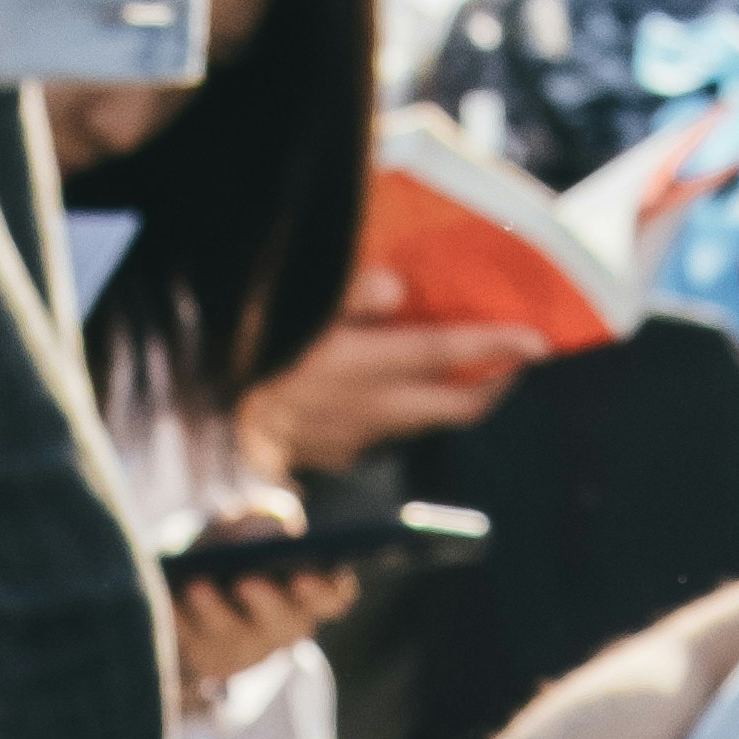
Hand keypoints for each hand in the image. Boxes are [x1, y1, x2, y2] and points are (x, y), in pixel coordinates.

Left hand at [170, 486, 359, 690]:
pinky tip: (166, 598)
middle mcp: (284, 625)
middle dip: (267, 603)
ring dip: (215, 611)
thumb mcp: (244, 520)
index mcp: (308, 589)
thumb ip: (261, 517)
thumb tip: (271, 531)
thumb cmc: (229, 543)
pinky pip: (192, 645)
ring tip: (195, 585)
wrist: (184, 575)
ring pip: (235, 636)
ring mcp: (246, 648)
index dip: (324, 590)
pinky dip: (177, 618)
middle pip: (286, 623)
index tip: (303, 575)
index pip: (333, 596)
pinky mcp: (208, 660)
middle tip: (246, 580)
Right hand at [239, 277, 548, 476]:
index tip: (540, 340)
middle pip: (456, 405)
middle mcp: (371, 408)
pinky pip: (388, 426)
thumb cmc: (242, 348)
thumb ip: (346, 291)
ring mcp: (357, 436)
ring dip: (456, 394)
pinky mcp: (338, 450)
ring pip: (427, 418)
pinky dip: (409, 403)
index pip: (446, 354)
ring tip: (477, 367)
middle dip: (498, 383)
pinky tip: (403, 384)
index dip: (498, 347)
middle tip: (521, 358)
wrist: (198, 422)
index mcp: (362, 365)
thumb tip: (398, 288)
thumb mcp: (289, 305)